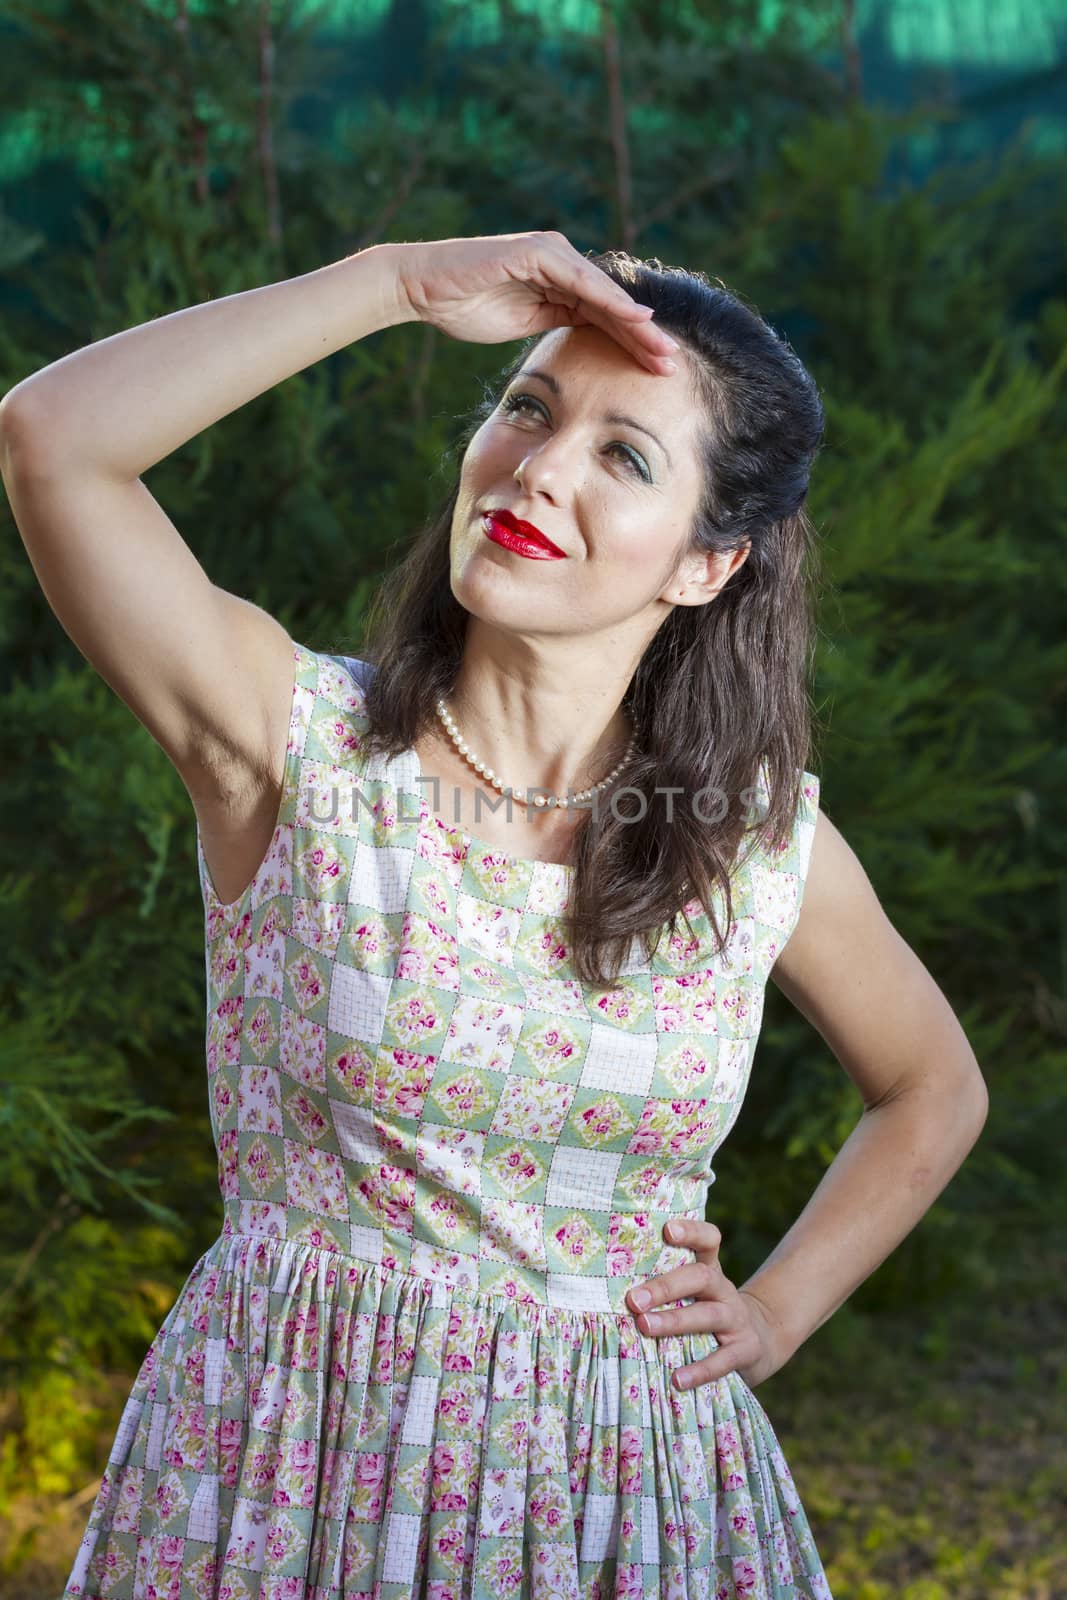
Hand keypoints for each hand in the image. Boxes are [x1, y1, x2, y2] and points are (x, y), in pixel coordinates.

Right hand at [390, 229, 679, 373]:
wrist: (423, 288)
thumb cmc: (464, 307)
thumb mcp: (522, 323)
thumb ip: (556, 323)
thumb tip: (584, 344)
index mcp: (560, 283)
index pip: (605, 316)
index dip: (632, 343)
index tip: (658, 370)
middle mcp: (562, 263)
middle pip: (612, 305)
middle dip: (644, 336)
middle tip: (673, 364)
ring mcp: (551, 254)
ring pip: (604, 293)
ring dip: (636, 322)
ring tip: (663, 347)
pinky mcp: (537, 252)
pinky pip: (581, 280)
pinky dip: (609, 299)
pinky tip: (634, 317)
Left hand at [627, 1219, 790, 1390]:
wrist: (759, 1340)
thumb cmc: (706, 1312)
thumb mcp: (693, 1293)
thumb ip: (663, 1285)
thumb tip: (606, 1286)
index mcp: (709, 1270)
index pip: (707, 1240)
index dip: (691, 1231)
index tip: (667, 1229)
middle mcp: (724, 1290)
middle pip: (700, 1277)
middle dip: (666, 1287)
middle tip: (634, 1300)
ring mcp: (737, 1319)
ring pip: (708, 1315)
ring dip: (675, 1321)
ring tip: (645, 1327)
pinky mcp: (746, 1349)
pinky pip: (723, 1360)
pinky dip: (700, 1370)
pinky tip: (677, 1379)